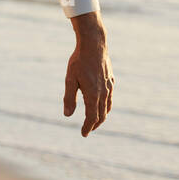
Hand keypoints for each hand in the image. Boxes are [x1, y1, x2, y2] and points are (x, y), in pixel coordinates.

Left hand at [64, 13, 112, 136]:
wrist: (94, 45)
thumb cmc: (78, 62)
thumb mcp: (70, 80)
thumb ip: (69, 98)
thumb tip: (67, 115)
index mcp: (93, 94)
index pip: (92, 117)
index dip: (87, 127)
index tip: (83, 134)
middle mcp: (104, 92)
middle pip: (101, 115)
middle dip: (94, 125)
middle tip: (88, 131)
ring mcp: (109, 86)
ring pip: (107, 107)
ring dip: (101, 116)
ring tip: (95, 121)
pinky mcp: (111, 80)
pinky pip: (110, 98)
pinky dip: (106, 106)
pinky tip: (101, 105)